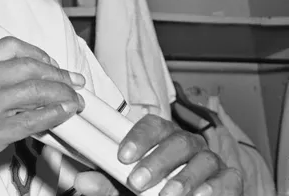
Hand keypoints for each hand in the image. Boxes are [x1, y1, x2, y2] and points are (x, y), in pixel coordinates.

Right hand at [0, 36, 85, 189]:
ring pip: (35, 91)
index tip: (51, 63)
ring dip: (61, 94)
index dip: (38, 53)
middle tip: (72, 81)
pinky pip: (31, 120)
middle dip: (58, 74)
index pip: (11, 47)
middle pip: (30, 66)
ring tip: (73, 100)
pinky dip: (53, 115)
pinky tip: (62, 115)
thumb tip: (5, 79)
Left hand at [71, 114, 242, 195]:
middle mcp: (187, 145)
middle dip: (157, 161)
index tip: (122, 156)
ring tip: (168, 195)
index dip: (138, 137)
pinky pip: (227, 178)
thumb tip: (83, 182)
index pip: (152, 125)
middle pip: (177, 141)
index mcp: (161, 139)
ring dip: (184, 177)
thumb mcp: (124, 190)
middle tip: (137, 181)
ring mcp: (210, 161)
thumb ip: (106, 185)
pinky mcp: (229, 180)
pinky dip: (215, 188)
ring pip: (203, 159)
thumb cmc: (150, 192)